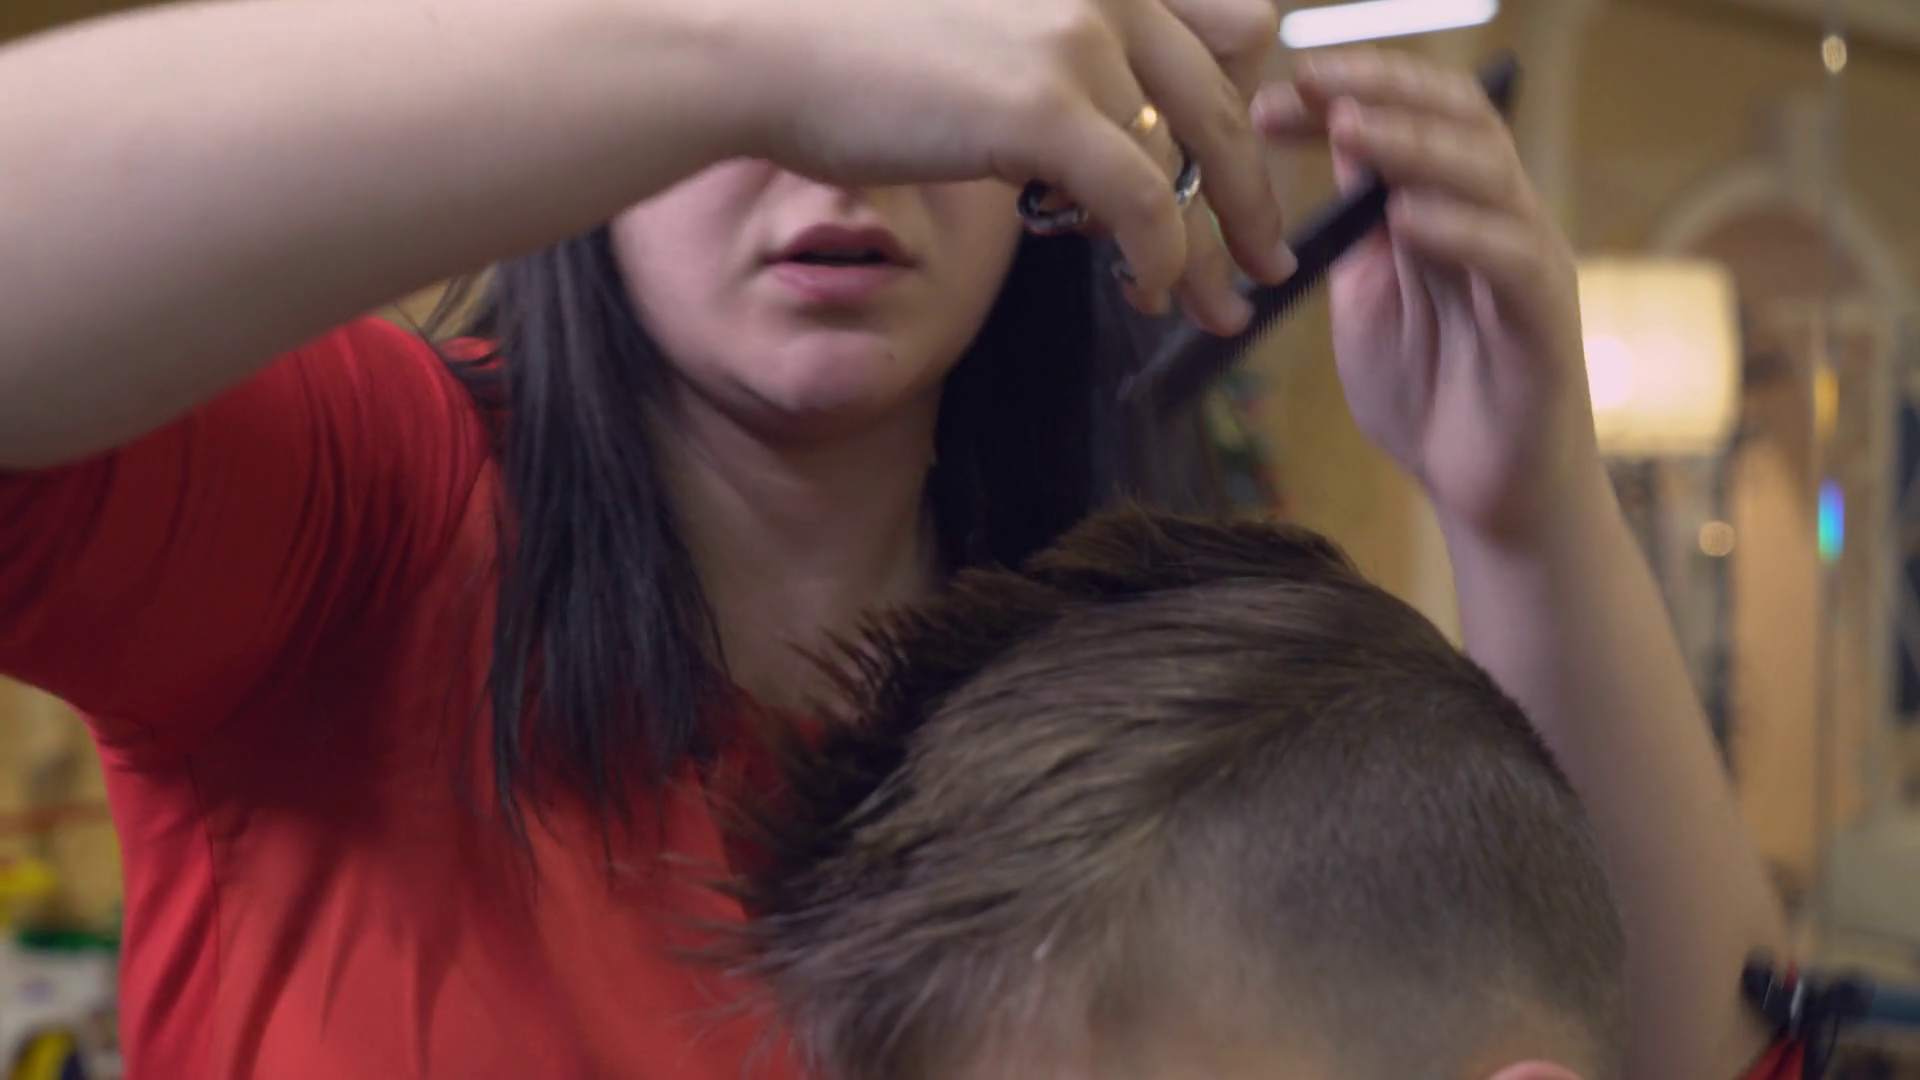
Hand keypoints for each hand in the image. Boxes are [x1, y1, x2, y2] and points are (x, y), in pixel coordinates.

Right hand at [735, 0, 1294, 329]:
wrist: (768, 49)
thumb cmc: (858, 51)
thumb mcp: (987, 37)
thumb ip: (1061, 66)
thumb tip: (1102, 150)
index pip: (1235, 27)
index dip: (1246, 105)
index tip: (1239, 173)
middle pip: (1232, 99)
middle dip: (1255, 197)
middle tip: (1268, 261)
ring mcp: (1079, 40)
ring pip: (1197, 159)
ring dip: (1217, 248)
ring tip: (1215, 308)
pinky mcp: (1044, 106)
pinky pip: (1145, 201)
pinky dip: (1163, 259)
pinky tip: (1147, 293)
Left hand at [1253, 49, 1603, 542]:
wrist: (1489, 495)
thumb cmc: (1430, 396)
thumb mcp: (1368, 297)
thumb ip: (1355, 228)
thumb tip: (1329, 146)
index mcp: (1452, 207)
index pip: (1415, 115)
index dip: (1352, 89)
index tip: (1278, 90)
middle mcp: (1498, 218)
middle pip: (1459, 118)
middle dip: (1381, 89)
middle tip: (1308, 80)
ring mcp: (1528, 262)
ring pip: (1487, 174)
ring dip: (1413, 145)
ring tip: (1352, 128)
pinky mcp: (1545, 319)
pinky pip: (1510, 259)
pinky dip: (1460, 232)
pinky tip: (1407, 221)